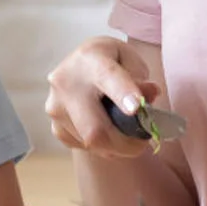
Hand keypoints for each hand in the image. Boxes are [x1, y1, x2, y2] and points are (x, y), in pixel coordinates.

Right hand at [44, 37, 163, 158]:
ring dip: (115, 145)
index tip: (136, 108)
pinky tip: (104, 129)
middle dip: (125, 144)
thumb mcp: (130, 60)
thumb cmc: (109, 61)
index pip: (108, 77)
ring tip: (124, 132)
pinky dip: (101, 146)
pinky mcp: (55, 126)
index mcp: (91, 59)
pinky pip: (83, 146)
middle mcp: (67, 82)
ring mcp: (57, 107)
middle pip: (95, 128)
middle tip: (143, 143)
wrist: (79, 65)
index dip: (123, 94)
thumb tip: (150, 95)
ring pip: (91, 142)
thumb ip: (141, 78)